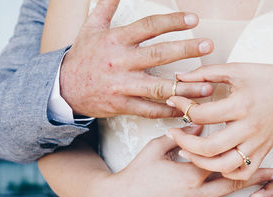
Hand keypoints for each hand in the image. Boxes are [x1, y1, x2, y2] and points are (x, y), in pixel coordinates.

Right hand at [60, 0, 214, 117]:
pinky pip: (149, 110)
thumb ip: (105, 7)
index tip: (193, 20)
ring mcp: (123, 86)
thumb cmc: (82, 56)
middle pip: (158, 55)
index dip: (171, 22)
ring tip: (207, 86)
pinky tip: (185, 109)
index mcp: (115, 41)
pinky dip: (168, 110)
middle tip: (208, 45)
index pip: (148, 27)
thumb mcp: (90, 28)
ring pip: (159, 87)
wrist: (64, 88)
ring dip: (185, 88)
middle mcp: (121, 63)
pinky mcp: (123, 105)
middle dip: (186, 50)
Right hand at [93, 125, 272, 196]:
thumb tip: (201, 128)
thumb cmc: (137, 171)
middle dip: (259, 179)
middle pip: (234, 184)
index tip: (261, 147)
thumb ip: (181, 138)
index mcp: (191, 170)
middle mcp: (197, 192)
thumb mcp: (157, 147)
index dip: (243, 154)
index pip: (223, 160)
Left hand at [166, 63, 272, 179]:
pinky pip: (242, 173)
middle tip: (172, 134)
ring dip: (200, 162)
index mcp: (241, 105)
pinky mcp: (262, 153)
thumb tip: (179, 77)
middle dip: (183, 142)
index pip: (201, 115)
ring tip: (187, 151)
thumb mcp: (236, 69)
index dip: (182, 107)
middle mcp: (249, 129)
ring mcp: (256, 144)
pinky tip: (213, 160)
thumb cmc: (267, 79)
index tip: (175, 100)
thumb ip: (205, 73)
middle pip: (208, 148)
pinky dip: (225, 172)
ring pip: (223, 166)